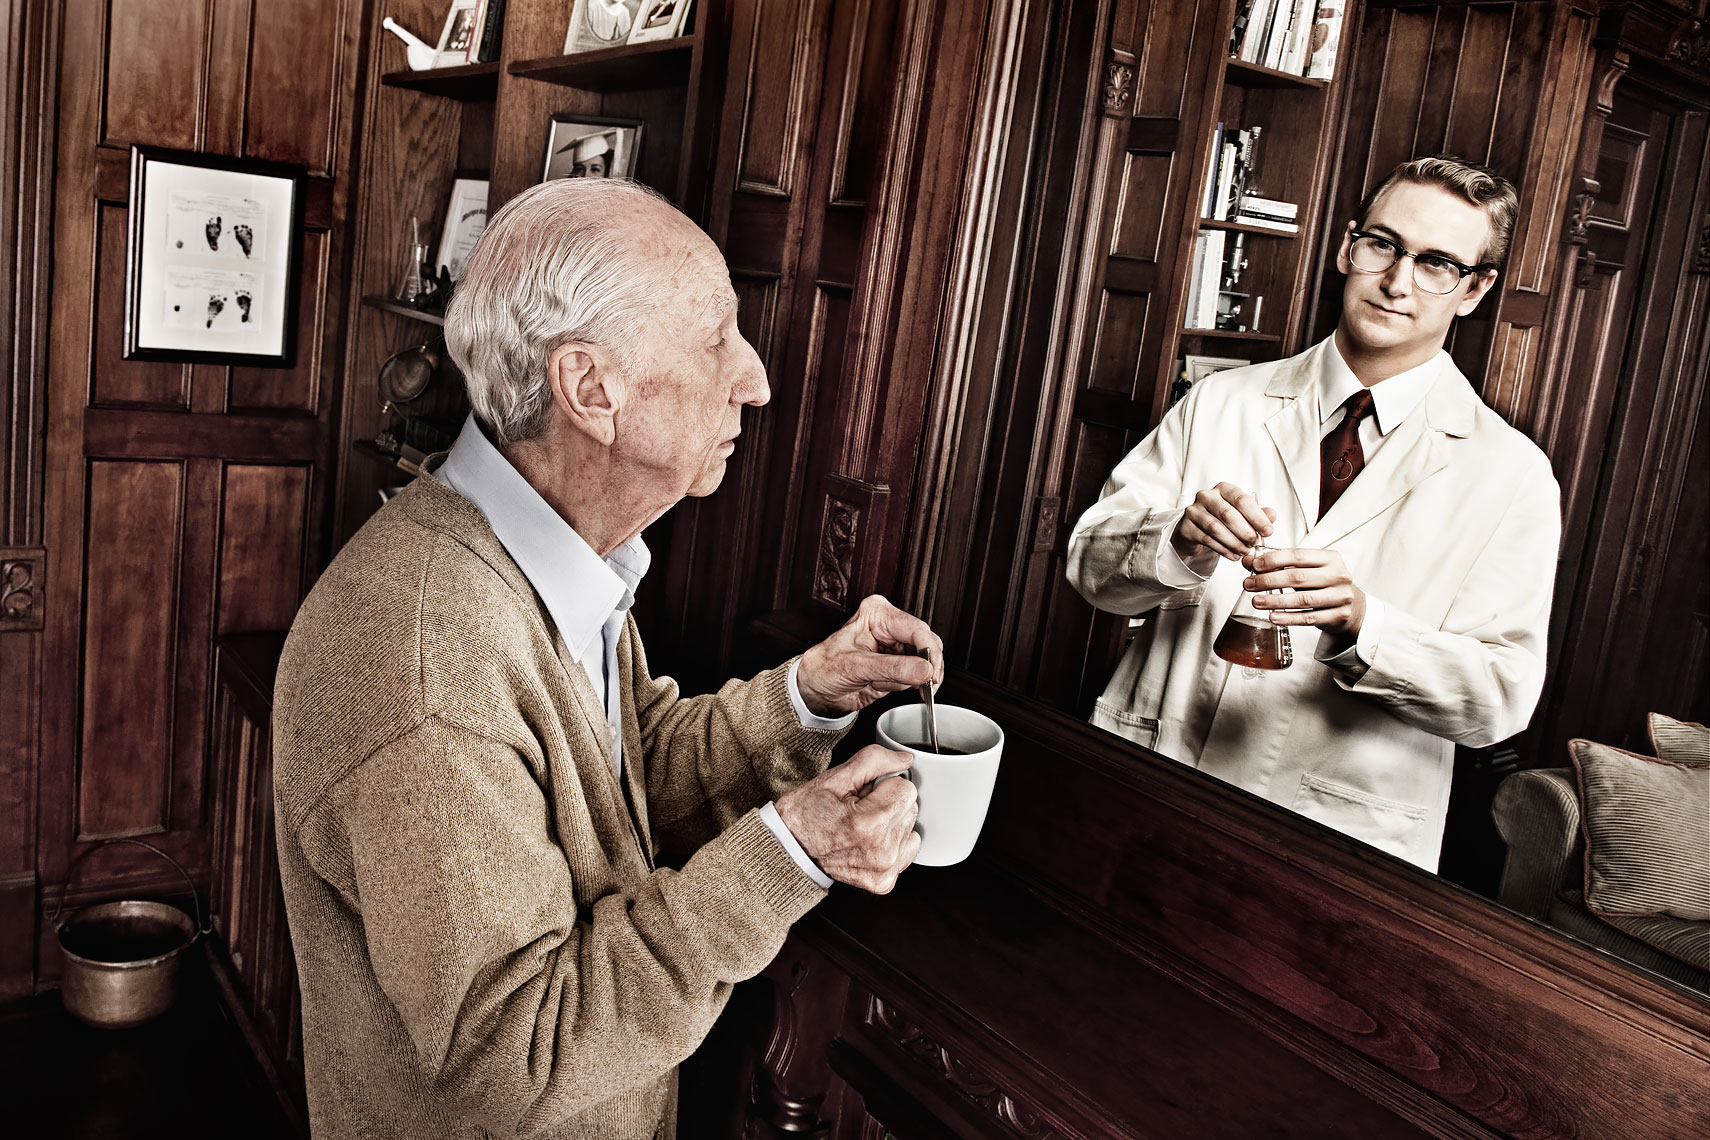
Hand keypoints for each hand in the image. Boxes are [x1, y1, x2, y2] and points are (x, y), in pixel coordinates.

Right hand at [775, 745, 920, 893]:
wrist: (788, 850)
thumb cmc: (805, 815)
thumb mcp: (835, 777)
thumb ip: (875, 760)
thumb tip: (905, 760)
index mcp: (869, 824)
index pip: (907, 789)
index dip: (884, 785)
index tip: (864, 794)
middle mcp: (881, 851)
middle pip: (911, 809)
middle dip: (888, 803)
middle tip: (859, 810)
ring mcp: (883, 870)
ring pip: (911, 829)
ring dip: (891, 824)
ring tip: (862, 826)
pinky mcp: (884, 881)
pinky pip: (907, 851)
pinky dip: (892, 843)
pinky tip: (868, 841)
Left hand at [795, 594, 944, 715]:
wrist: (816, 690)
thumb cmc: (825, 668)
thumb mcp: (856, 667)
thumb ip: (892, 668)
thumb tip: (924, 670)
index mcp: (878, 614)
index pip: (916, 629)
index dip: (928, 651)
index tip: (931, 672)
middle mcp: (890, 626)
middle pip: (927, 644)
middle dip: (921, 668)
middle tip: (920, 685)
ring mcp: (896, 646)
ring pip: (925, 663)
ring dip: (906, 680)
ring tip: (878, 682)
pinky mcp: (899, 664)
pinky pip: (916, 676)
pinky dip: (903, 686)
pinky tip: (880, 686)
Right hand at [1172, 482, 1276, 561]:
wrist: (1196, 528)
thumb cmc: (1222, 518)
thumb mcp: (1242, 514)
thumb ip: (1258, 514)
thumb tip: (1272, 515)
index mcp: (1224, 489)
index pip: (1242, 499)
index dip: (1257, 517)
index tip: (1268, 531)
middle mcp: (1206, 496)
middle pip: (1228, 514)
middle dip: (1245, 531)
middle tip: (1254, 543)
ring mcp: (1194, 511)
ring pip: (1216, 528)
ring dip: (1234, 542)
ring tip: (1244, 551)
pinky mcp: (1187, 527)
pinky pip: (1207, 540)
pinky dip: (1223, 550)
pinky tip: (1233, 555)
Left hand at [1246, 546, 1366, 646]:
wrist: (1352, 605)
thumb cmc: (1324, 583)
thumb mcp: (1306, 568)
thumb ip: (1279, 563)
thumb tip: (1249, 561)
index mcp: (1330, 558)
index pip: (1298, 555)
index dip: (1274, 560)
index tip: (1255, 565)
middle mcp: (1338, 576)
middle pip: (1298, 577)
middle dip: (1269, 581)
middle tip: (1249, 584)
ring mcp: (1340, 597)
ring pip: (1303, 599)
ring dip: (1275, 601)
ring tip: (1256, 601)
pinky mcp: (1338, 616)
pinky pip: (1309, 618)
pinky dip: (1289, 618)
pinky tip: (1273, 616)